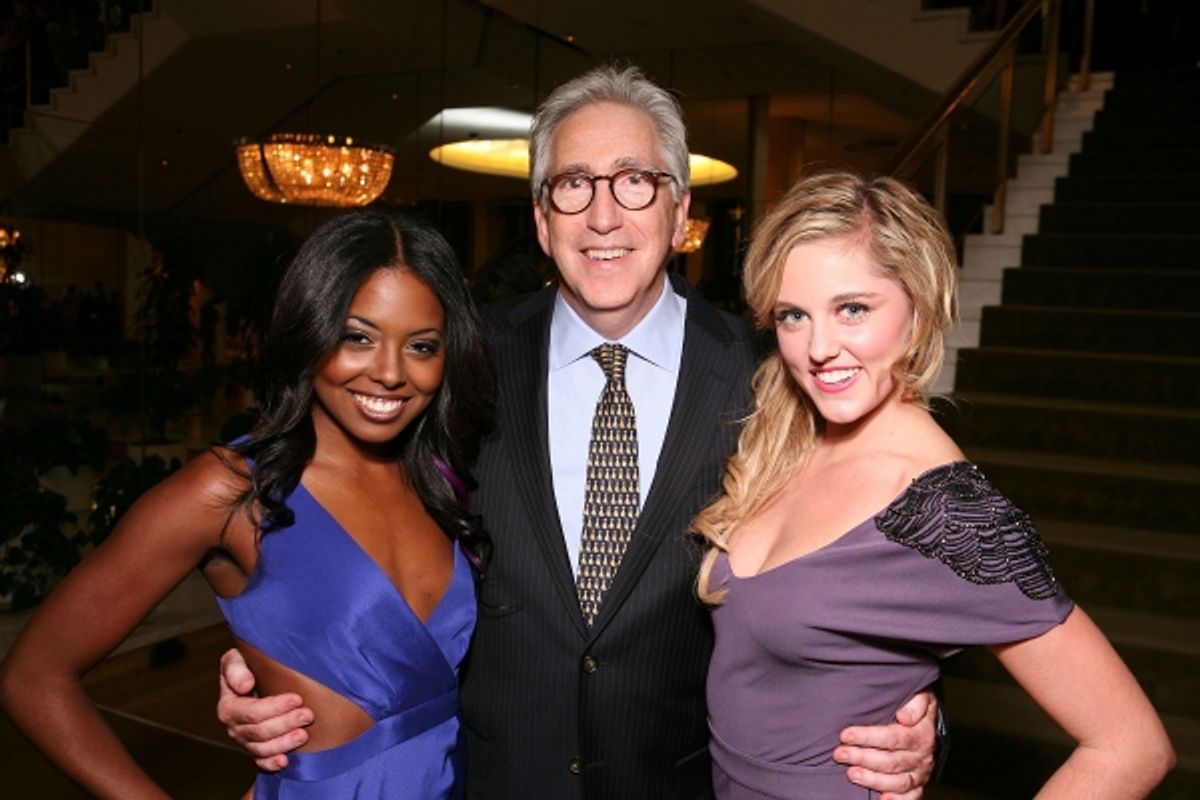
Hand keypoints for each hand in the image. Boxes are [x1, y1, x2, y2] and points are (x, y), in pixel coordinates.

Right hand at [217, 648, 312, 770]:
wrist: (251, 676)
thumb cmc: (246, 665)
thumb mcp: (236, 659)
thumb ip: (235, 668)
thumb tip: (244, 686)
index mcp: (229, 706)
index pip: (253, 712)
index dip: (276, 707)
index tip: (297, 698)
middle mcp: (234, 726)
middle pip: (260, 732)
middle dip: (286, 724)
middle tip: (308, 715)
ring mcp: (245, 739)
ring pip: (262, 749)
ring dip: (284, 743)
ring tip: (304, 734)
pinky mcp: (255, 747)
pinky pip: (260, 761)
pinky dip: (271, 764)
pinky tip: (285, 761)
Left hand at [833, 690, 937, 799]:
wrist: (930, 724)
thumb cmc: (917, 707)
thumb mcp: (921, 696)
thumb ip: (914, 703)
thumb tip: (904, 716)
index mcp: (921, 733)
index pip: (892, 738)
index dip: (867, 737)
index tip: (845, 735)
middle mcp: (921, 756)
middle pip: (890, 761)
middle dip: (862, 758)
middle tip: (839, 753)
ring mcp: (920, 772)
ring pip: (897, 782)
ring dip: (872, 780)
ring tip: (850, 773)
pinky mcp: (918, 785)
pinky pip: (910, 797)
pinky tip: (880, 799)